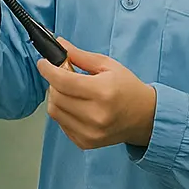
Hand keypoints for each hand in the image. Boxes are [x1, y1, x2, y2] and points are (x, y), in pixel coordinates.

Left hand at [36, 38, 156, 150]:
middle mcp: (96, 115)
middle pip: (56, 96)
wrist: (145, 117)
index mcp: (103, 92)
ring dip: (56, 98)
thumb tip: (59, 45)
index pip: (63, 81)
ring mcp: (90, 132)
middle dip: (54, 82)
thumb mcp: (108, 65)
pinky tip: (75, 106)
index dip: (48, 70)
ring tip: (69, 91)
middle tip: (62, 75)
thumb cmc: (127, 88)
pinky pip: (61, 124)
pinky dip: (63, 113)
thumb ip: (80, 56)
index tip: (43, 63)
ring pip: (55, 111)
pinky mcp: (86, 143)